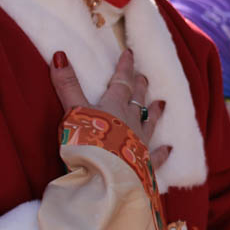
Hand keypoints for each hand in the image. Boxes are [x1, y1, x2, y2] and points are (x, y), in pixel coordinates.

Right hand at [49, 48, 170, 168]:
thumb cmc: (88, 142)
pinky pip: (156, 157)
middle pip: (137, 100)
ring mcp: (140, 143)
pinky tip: (170, 148)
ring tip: (162, 102)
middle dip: (140, 87)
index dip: (125, 67)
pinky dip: (163, 152)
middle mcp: (131, 122)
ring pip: (150, 123)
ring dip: (155, 112)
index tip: (130, 53)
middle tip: (144, 77)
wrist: (105, 176)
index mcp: (115, 107)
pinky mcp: (144, 165)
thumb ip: (68, 85)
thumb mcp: (74, 111)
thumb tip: (60, 54)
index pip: (122, 82)